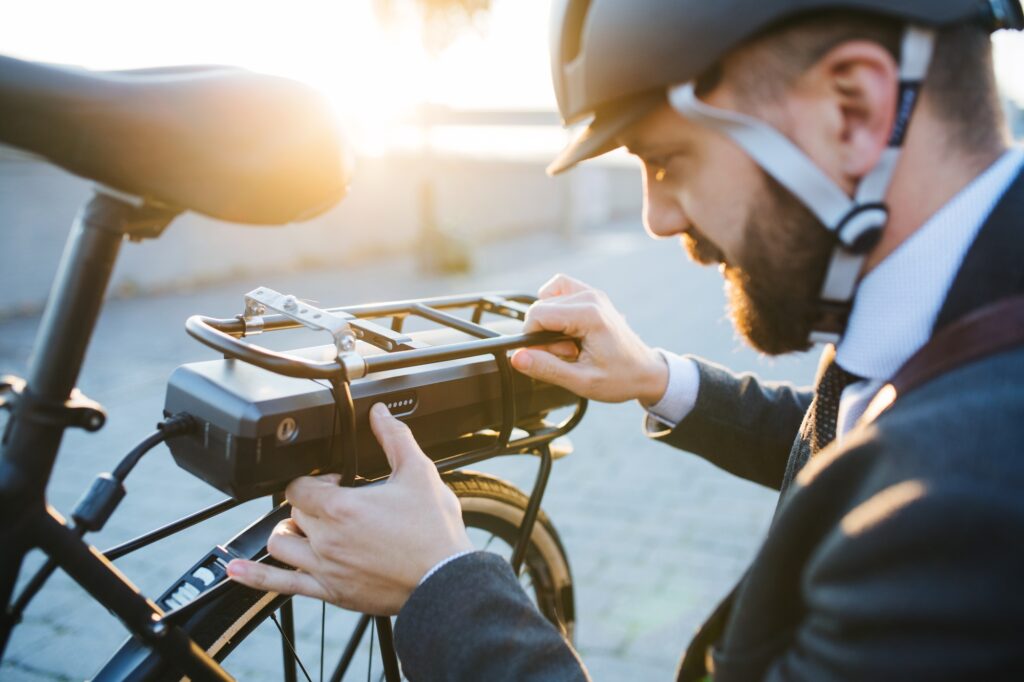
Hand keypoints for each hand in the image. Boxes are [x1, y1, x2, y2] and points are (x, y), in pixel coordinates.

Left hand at [226, 403, 473, 615]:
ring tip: (306, 528)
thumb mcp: (418, 474)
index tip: (337, 482)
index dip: (315, 479)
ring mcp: (324, 569)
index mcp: (342, 507)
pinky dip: (254, 578)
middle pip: (292, 512)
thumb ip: (395, 438)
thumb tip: (380, 414)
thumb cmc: (434, 533)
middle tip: (336, 504)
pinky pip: (280, 587)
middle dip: (309, 503)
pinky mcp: (330, 592)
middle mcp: (326, 539)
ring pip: (280, 545)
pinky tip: (236, 572)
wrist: (444, 581)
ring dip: (288, 532)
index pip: (299, 485)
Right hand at [511, 274, 667, 404]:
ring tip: (570, 343)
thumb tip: (517, 357)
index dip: (533, 339)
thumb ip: (546, 368)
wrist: (646, 371)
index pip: (537, 315)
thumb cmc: (620, 378)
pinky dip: (554, 307)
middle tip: (570, 355)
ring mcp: (592, 293)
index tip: (554, 357)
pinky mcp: (591, 295)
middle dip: (544, 335)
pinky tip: (564, 327)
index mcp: (589, 315)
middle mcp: (590, 297)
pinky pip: (558, 290)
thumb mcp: (581, 382)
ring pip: (546, 298)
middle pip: (540, 307)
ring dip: (550, 323)